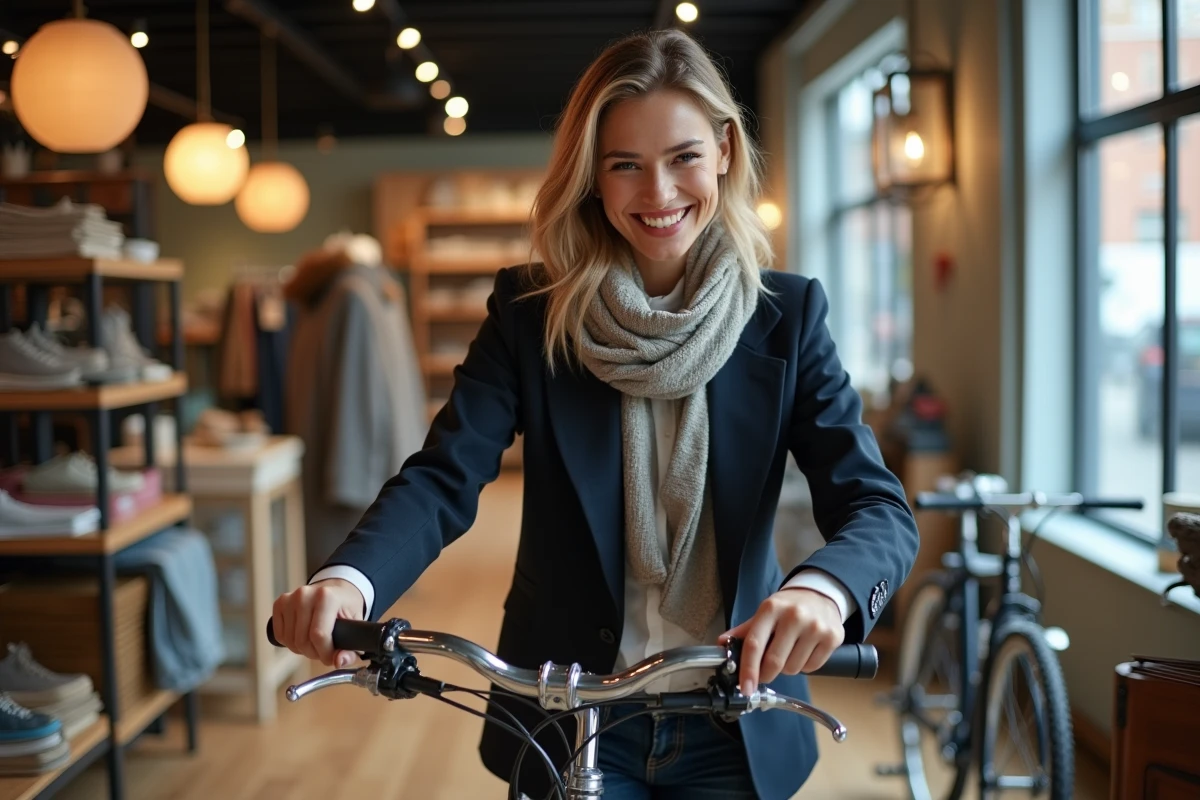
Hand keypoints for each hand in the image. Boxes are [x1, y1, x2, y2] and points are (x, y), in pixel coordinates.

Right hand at [271, 579, 364, 667]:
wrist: (335, 589)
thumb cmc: (345, 607)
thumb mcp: (356, 625)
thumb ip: (351, 648)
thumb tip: (338, 662)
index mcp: (327, 597)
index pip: (319, 635)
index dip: (325, 653)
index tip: (332, 657)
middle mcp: (305, 595)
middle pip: (302, 641)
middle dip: (314, 653)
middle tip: (324, 649)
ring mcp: (290, 598)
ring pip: (290, 641)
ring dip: (302, 650)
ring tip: (314, 642)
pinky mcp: (280, 603)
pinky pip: (280, 636)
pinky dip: (290, 643)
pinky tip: (302, 635)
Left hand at [719, 588, 843, 695]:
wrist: (820, 595)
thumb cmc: (787, 607)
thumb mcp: (765, 613)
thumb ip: (744, 631)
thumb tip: (722, 644)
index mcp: (771, 609)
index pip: (755, 644)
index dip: (748, 669)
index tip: (745, 687)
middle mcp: (794, 616)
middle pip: (774, 661)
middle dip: (766, 674)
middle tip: (765, 672)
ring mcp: (816, 627)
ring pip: (793, 668)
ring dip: (787, 668)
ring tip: (789, 651)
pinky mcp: (832, 637)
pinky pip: (812, 668)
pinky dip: (804, 665)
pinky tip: (804, 650)